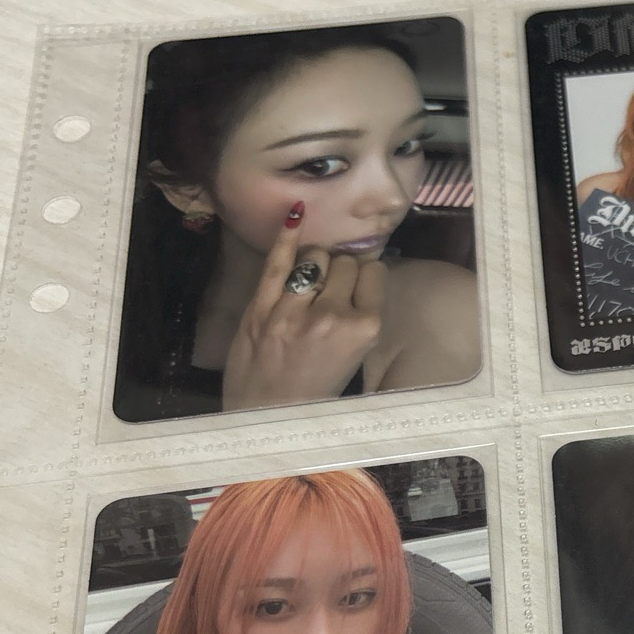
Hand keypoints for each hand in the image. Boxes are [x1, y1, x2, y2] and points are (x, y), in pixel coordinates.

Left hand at [223, 205, 384, 411]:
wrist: (269, 416)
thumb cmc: (317, 390)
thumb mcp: (356, 356)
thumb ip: (361, 314)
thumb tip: (363, 267)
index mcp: (364, 330)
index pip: (373, 273)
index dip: (366, 275)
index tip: (360, 284)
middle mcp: (331, 316)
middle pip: (345, 262)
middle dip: (342, 269)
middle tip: (333, 288)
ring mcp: (293, 311)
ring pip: (315, 257)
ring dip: (317, 262)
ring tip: (312, 279)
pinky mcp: (260, 309)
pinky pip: (277, 263)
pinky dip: (286, 238)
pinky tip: (295, 217)